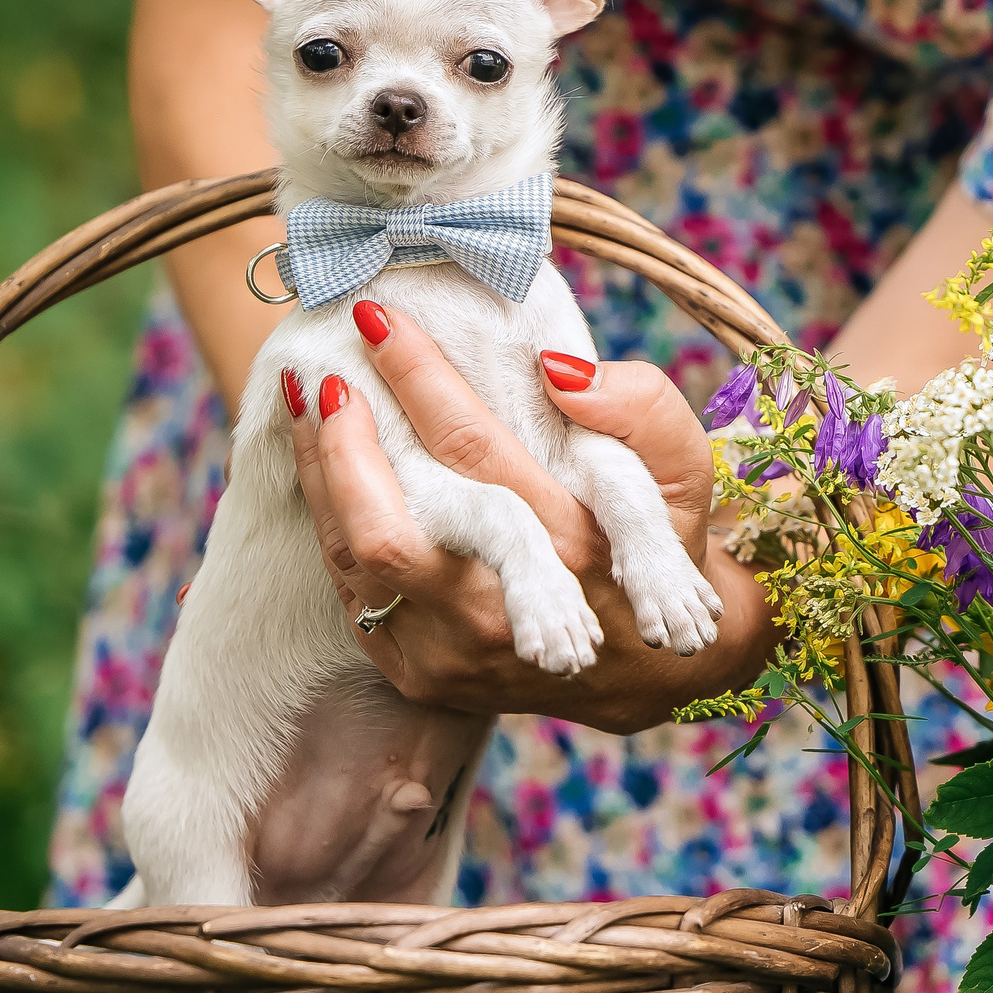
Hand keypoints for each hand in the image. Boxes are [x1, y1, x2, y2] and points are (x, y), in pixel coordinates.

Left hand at [282, 311, 774, 731]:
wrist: (653, 664)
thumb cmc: (662, 539)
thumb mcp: (682, 466)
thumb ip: (636, 405)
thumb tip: (553, 368)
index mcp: (570, 545)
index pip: (469, 448)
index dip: (414, 375)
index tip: (378, 318)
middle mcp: (505, 608)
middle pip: (386, 525)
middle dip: (340, 441)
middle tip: (326, 375)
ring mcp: (456, 651)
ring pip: (354, 559)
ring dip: (318, 475)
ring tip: (310, 408)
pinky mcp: (422, 675)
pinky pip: (351, 594)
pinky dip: (330, 525)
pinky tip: (327, 475)